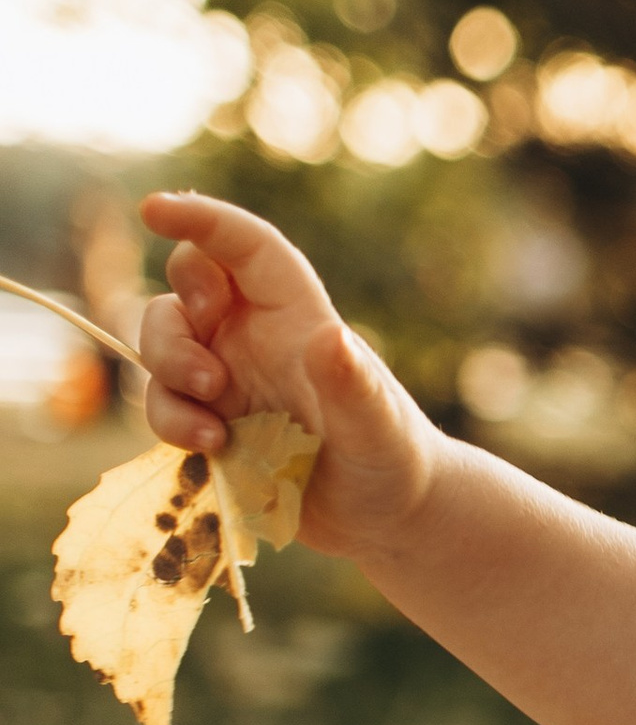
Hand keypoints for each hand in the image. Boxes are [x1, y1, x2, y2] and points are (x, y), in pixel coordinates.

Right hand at [136, 190, 441, 562]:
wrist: (384, 515)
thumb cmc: (393, 456)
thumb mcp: (377, 427)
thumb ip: (353, 387)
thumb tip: (331, 338)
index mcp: (296, 315)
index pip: (244, 247)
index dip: (201, 220)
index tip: (154, 209)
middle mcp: (254, 335)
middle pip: (185, 288)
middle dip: (173, 318)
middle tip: (210, 371)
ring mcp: (227, 377)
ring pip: (161, 344)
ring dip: (169, 375)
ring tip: (215, 429)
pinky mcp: (208, 419)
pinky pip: (163, 403)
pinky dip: (172, 422)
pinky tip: (214, 448)